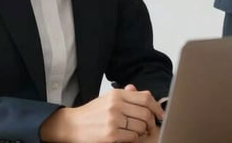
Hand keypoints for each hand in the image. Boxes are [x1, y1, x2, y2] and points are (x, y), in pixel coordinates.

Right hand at [40, 84, 164, 142]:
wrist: (71, 125)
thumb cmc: (92, 113)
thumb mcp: (108, 99)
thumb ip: (126, 95)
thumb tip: (142, 93)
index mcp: (117, 94)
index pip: (146, 98)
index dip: (157, 107)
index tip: (160, 114)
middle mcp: (116, 105)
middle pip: (146, 113)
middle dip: (151, 122)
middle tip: (150, 127)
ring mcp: (113, 120)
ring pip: (141, 126)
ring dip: (142, 132)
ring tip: (137, 132)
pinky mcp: (110, 135)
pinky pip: (132, 137)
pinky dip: (134, 138)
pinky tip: (129, 137)